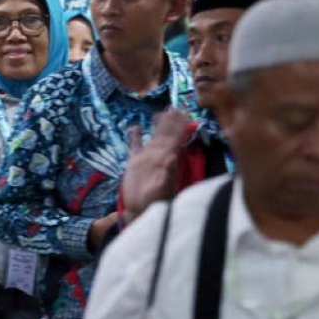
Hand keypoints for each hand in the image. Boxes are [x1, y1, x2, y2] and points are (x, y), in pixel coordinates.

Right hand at [119, 109, 191, 225]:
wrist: (142, 210)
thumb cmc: (154, 202)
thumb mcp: (161, 189)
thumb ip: (166, 175)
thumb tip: (172, 158)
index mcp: (167, 160)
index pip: (175, 140)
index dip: (179, 128)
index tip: (184, 115)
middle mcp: (158, 156)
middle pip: (165, 135)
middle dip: (170, 122)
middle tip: (174, 108)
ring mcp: (146, 159)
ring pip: (153, 138)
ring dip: (157, 126)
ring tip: (160, 114)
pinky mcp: (134, 163)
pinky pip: (134, 146)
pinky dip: (134, 137)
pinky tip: (134, 127)